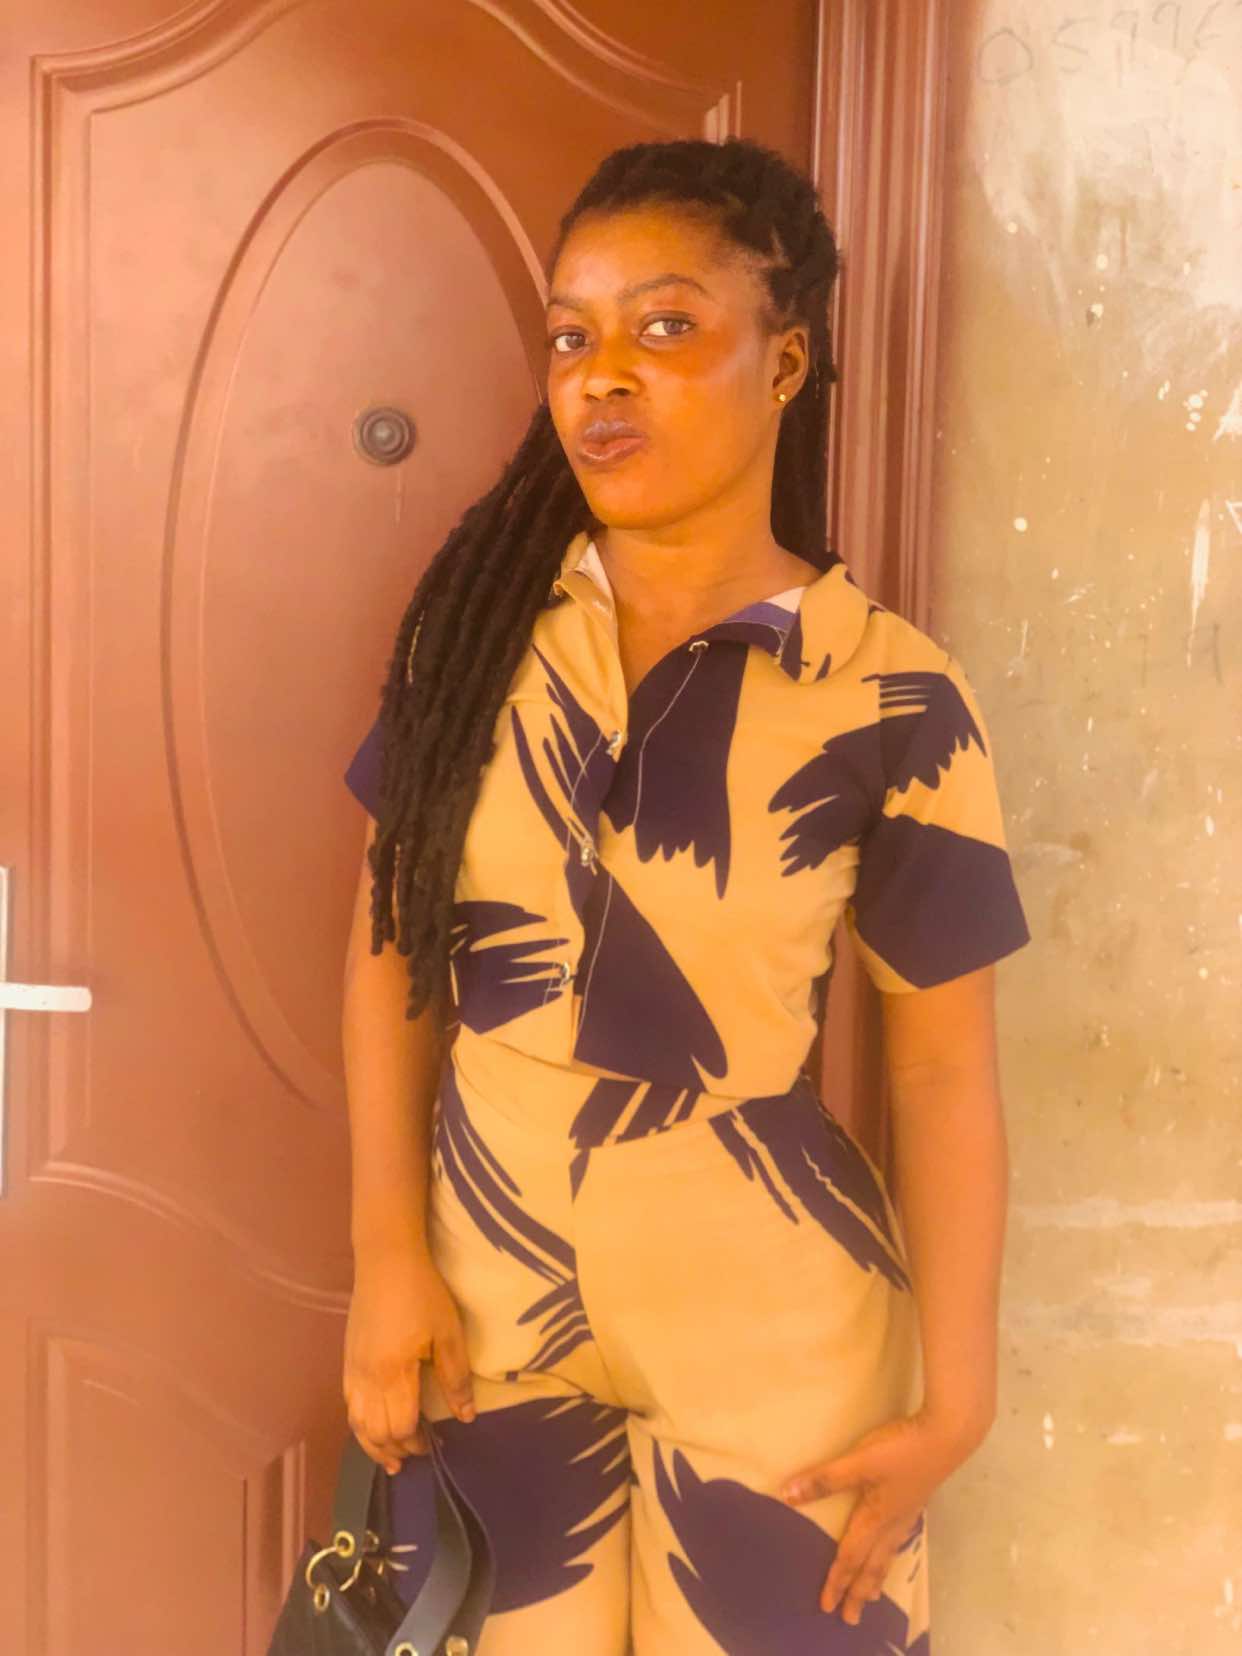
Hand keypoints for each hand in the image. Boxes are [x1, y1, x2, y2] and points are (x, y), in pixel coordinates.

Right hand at [343, 1249, 476, 1474]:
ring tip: (389, 1456)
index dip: (416, 1441)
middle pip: (374, 1431)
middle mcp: (366, 1378)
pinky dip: (359, 1424)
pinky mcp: (347, 1359)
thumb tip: (466, 1416)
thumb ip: (456, 1378)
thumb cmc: (422, 1294)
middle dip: (393, 1448)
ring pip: (356, 1422)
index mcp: (393, 1373)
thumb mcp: (449, 1333)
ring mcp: (352, 1369)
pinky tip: (370, 1426)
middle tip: (413, 1454)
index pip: (400, 1426)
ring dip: (372, 1443)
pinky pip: (348, 1404)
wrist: (386, 1261)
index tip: (432, 1444)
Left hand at [780, 1406, 988, 1624]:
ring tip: (874, 1594)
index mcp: (875, 1518)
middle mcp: (892, 1522)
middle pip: (872, 1565)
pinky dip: (891, 1555)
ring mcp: (907, 1513)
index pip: (851, 1557)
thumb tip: (788, 1495)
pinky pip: (899, 1541)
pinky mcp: (917, 1500)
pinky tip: (893, 1546)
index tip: (827, 1606)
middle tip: (851, 1619)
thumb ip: (825, 1479)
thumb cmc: (900, 1450)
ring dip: (877, 1577)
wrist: (947, 1436)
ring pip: (888, 1554)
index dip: (837, 1581)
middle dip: (859, 1592)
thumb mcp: (859, 1461)